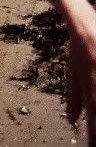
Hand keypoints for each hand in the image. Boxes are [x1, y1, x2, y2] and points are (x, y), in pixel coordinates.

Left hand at [66, 19, 95, 143]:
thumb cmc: (80, 54)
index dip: (94, 139)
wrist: (88, 30)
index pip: (94, 123)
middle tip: (94, 142)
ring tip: (95, 133)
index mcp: (91, 93)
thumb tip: (72, 121)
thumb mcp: (72, 77)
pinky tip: (95, 102)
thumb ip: (73, 100)